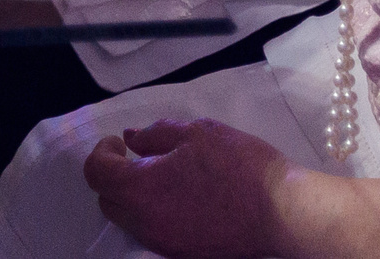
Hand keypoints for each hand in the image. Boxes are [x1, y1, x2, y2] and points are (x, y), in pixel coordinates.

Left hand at [83, 120, 293, 258]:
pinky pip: (154, 234)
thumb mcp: (196, 134)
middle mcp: (146, 223)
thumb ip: (154, 135)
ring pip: (130, 221)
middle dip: (114, 177)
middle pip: (108, 201)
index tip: (118, 143)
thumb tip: (130, 139)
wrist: (283, 212)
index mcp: (141, 189)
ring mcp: (166, 243)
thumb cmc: (239, 166)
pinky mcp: (185, 254)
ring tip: (161, 177)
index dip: (102, 153)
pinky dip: (154, 215)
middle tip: (136, 159)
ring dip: (133, 198)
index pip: (97, 174)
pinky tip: (180, 199)